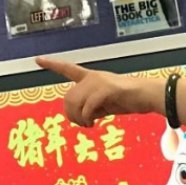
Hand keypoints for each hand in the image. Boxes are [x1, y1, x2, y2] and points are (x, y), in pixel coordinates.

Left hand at [38, 57, 160, 126]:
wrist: (147, 96)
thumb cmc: (128, 100)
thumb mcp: (105, 104)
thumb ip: (91, 107)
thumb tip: (80, 118)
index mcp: (91, 77)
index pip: (68, 69)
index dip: (52, 65)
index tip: (38, 59)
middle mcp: (92, 77)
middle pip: (67, 97)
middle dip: (71, 115)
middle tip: (82, 124)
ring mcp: (99, 82)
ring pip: (75, 103)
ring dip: (79, 119)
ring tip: (89, 125)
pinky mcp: (106, 89)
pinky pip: (88, 107)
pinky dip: (88, 119)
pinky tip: (93, 124)